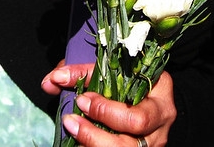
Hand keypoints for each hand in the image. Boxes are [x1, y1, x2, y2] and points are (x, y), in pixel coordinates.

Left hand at [42, 63, 175, 146]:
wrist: (134, 105)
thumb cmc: (122, 85)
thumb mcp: (106, 73)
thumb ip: (79, 74)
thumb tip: (52, 80)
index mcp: (160, 86)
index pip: (135, 93)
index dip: (106, 102)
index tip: (80, 98)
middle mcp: (161, 116)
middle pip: (136, 123)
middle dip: (101, 121)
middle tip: (73, 117)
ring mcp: (154, 140)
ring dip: (93, 140)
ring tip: (72, 129)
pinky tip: (80, 142)